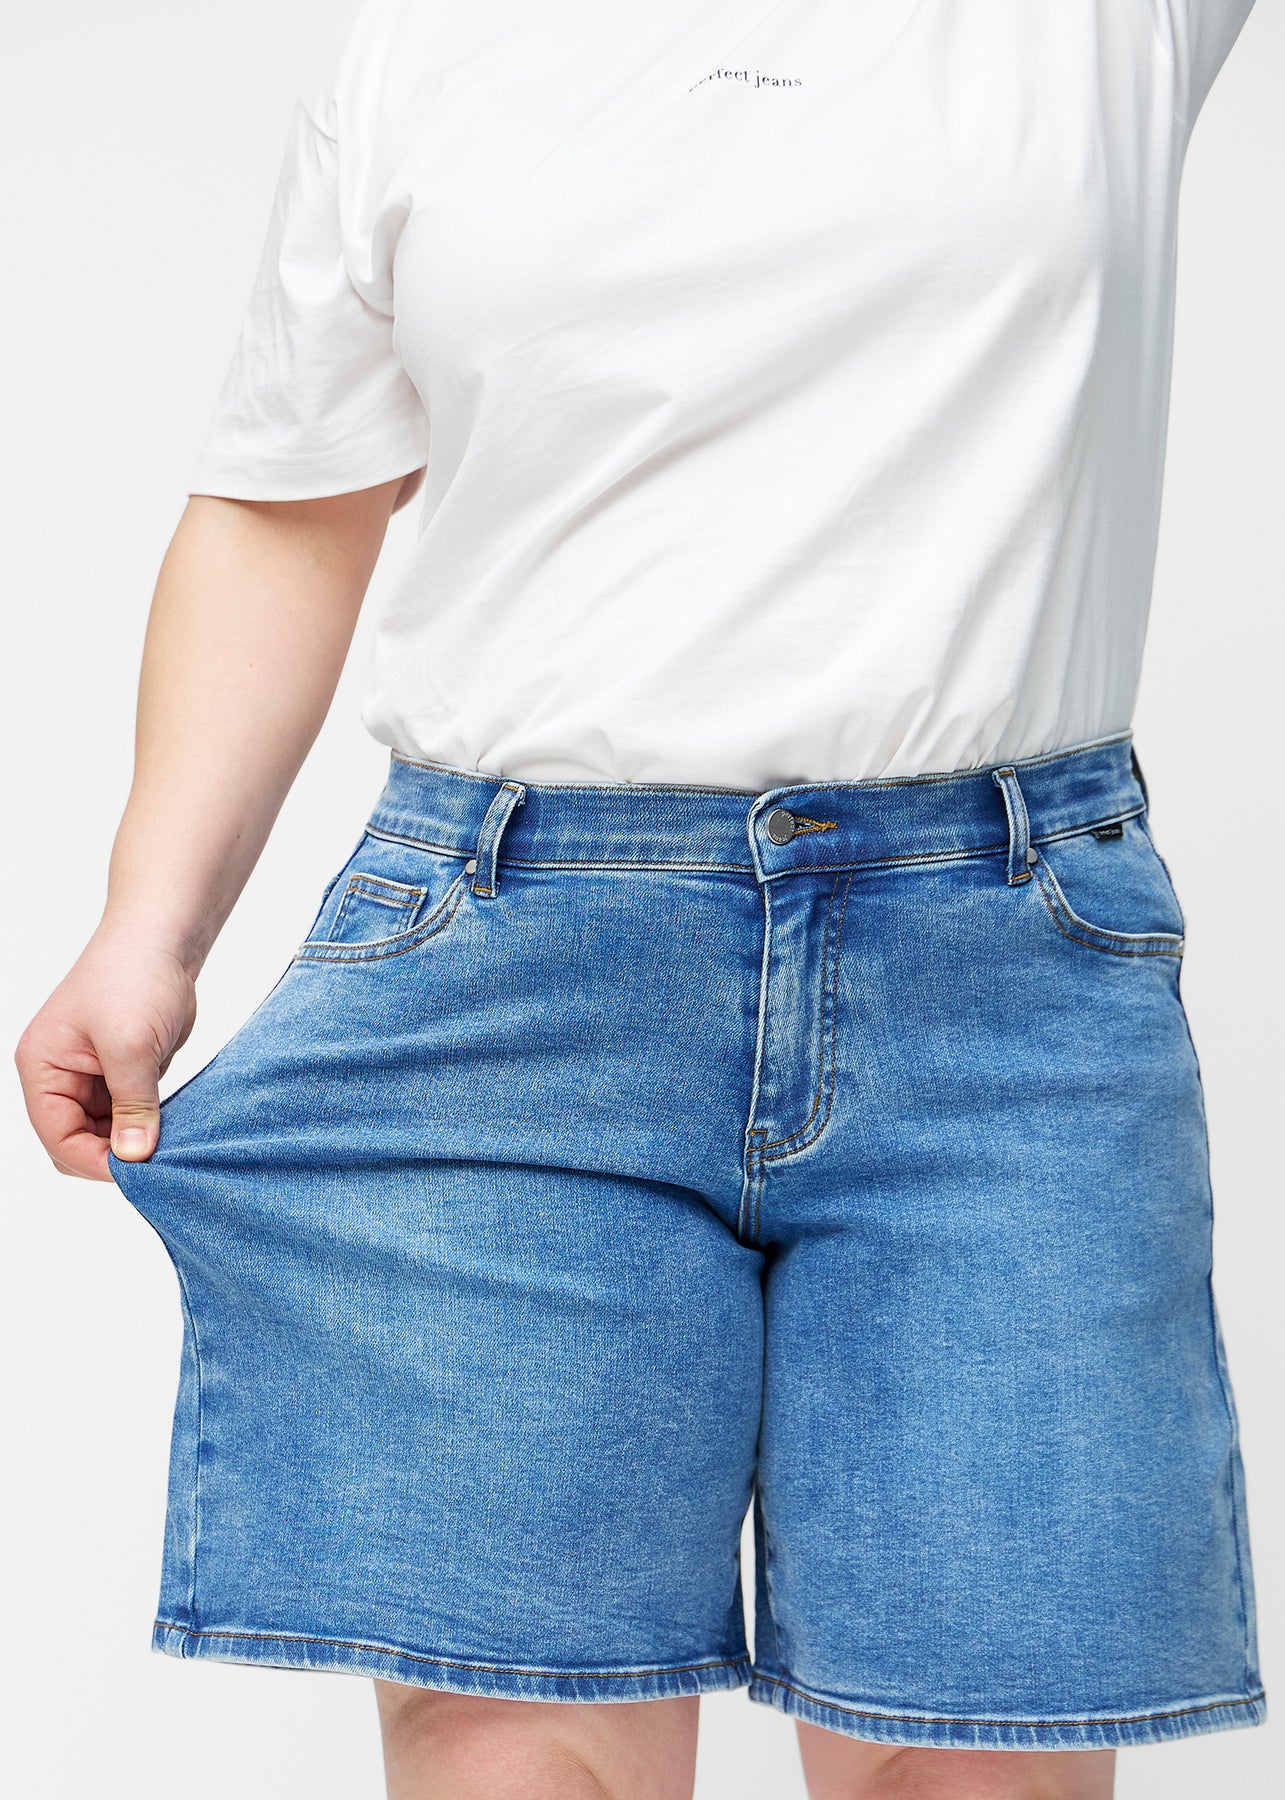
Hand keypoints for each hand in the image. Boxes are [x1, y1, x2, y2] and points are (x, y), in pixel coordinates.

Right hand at [14, 924, 198, 1181]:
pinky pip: (129, 1113)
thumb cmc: (135, 977)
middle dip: (111, 1153)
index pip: (56, 1136)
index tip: (136, 1171)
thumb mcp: (131, 1047)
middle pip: (76, 1140)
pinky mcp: (122, 1071)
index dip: (93, 1160)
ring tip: (168, 1142)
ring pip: (105, 1131)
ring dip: (133, 1140)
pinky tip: (173, 1125)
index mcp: (42, 1068)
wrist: (164, 937)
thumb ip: (132, 1106)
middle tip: (155, 1162)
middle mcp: (59, 1075)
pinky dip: (148, 1123)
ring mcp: (91, 1074)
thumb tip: (135, 1157)